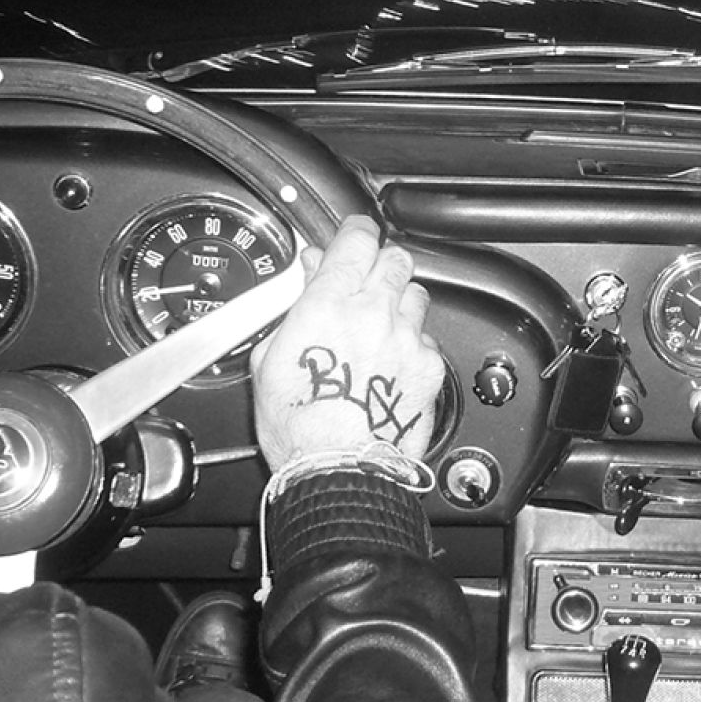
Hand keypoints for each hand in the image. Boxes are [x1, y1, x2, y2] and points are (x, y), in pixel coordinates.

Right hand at [249, 216, 441, 472]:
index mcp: (328, 305)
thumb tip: (307, 274)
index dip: (356, 230)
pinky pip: (428, 337)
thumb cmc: (298, 428)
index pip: (356, 240)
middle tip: (366, 279)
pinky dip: (413, 342)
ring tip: (380, 326)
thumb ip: (292, 308)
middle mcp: (374, 314)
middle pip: (395, 258)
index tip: (353, 233)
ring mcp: (407, 339)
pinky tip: (393, 362)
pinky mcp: (430, 366)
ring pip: (416, 294)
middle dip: (381, 262)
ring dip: (399, 301)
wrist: (340, 471)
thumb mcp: (269, 358)